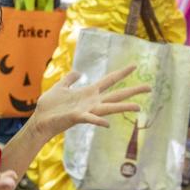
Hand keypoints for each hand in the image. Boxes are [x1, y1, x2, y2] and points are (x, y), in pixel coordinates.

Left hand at [28, 65, 149, 140]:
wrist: (39, 121)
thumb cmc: (49, 107)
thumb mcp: (59, 87)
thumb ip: (69, 79)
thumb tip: (79, 72)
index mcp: (88, 93)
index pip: (109, 80)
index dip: (121, 73)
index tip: (134, 66)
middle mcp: (92, 102)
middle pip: (117, 94)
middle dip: (133, 91)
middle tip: (150, 87)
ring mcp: (87, 110)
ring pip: (109, 107)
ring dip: (124, 107)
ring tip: (139, 106)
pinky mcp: (77, 117)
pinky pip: (90, 119)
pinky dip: (98, 121)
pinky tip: (108, 124)